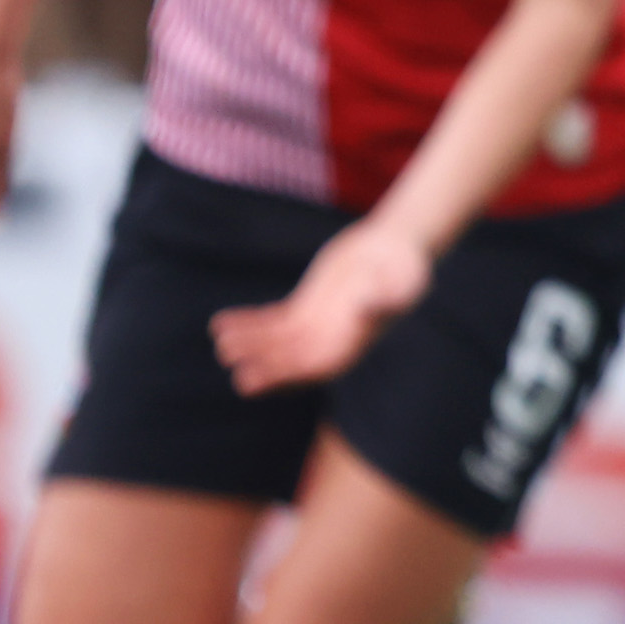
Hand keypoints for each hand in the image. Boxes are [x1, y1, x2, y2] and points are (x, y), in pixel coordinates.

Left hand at [211, 217, 434, 395]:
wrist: (396, 245)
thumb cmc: (405, 263)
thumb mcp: (402, 279)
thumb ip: (386, 296)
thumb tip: (366, 307)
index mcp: (354, 342)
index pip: (315, 367)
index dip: (283, 375)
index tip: (253, 378)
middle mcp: (333, 341)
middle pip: (290, 360)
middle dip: (262, 364)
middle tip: (231, 362)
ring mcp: (316, 325)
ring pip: (276, 342)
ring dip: (250, 344)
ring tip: (221, 342)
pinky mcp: (304, 308)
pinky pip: (271, 321)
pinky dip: (248, 323)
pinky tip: (220, 323)